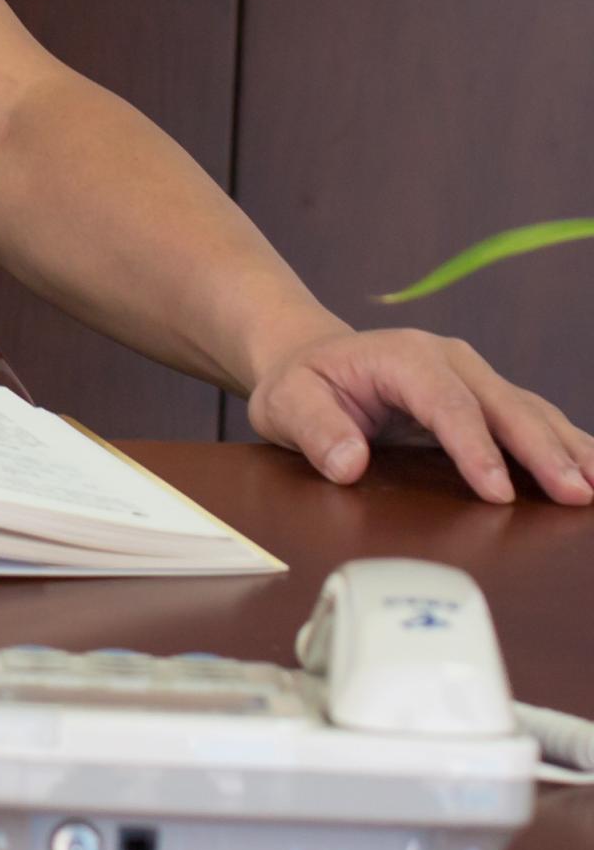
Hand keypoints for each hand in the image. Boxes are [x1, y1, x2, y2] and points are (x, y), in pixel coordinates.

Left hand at [247, 326, 593, 505]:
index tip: (499, 492)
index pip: (448, 404)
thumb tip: (349, 464)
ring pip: (530, 410)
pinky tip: (592, 469)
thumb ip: (316, 430)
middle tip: (576, 493)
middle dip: (543, 451)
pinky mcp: (486, 397)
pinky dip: (565, 443)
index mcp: (404, 356)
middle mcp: (449, 359)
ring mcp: (473, 376)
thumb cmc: (302, 385)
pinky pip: (532, 419)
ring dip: (568, 447)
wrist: (313, 360)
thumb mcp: (286, 403)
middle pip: (504, 405)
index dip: (476, 448)